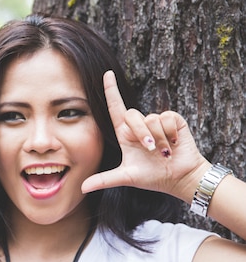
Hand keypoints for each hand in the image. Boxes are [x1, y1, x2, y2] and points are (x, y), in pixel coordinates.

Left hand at [82, 71, 209, 201]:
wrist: (179, 178)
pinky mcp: (174, 120)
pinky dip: (170, 133)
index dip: (111, 90)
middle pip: (132, 115)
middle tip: (150, 149)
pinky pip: (167, 118)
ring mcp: (157, 121)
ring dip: (158, 138)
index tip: (107, 74)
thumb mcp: (126, 177)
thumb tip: (82, 188)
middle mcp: (139, 125)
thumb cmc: (153, 177)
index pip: (115, 108)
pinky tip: (174, 143)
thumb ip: (104, 180)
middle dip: (141, 133)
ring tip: (164, 151)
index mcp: (125, 134)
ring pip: (150, 119)